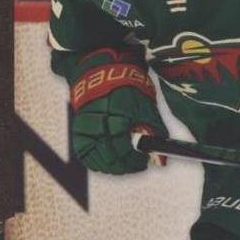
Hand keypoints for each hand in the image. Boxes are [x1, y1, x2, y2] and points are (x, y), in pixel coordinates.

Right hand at [69, 49, 167, 173]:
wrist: (103, 73)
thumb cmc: (127, 88)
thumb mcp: (146, 108)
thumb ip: (154, 135)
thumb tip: (161, 161)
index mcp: (117, 117)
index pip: (125, 151)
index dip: (136, 161)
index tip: (144, 162)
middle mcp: (98, 124)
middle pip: (111, 158)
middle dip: (126, 166)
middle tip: (137, 164)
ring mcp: (85, 129)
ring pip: (97, 160)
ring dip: (112, 166)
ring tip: (124, 163)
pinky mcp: (78, 130)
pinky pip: (85, 155)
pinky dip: (97, 162)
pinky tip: (109, 162)